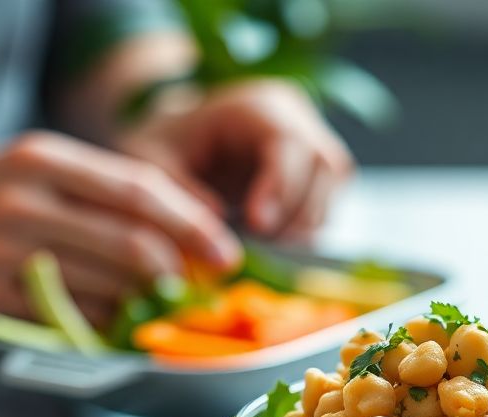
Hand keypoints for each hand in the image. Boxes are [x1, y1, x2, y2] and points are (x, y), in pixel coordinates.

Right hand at [0, 132, 240, 332]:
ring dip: (141, 304)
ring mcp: (3, 248)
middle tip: (205, 292)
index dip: (192, 223)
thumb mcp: (14, 179)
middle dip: (183, 270)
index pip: (139, 189)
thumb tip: (173, 227)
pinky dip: (97, 325)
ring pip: (106, 283)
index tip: (226, 250)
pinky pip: (66, 317)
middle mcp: (24, 197)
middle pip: (133, 239)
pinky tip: (108, 329)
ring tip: (155, 312)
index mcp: (39, 159)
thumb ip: (86, 195)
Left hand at [119, 79, 354, 239]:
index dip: (281, 187)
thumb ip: (179, 190)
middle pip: (324, 162)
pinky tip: (275, 235)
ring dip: (305, 220)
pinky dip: (308, 223)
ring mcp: (310, 137)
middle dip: (297, 211)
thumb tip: (218, 221)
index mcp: (257, 105)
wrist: (179, 139)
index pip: (290, 142)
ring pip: (334, 181)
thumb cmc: (165, 146)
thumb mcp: (153, 163)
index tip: (257, 225)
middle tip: (261, 240)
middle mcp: (294, 115)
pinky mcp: (316, 166)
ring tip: (264, 239)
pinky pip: (330, 194)